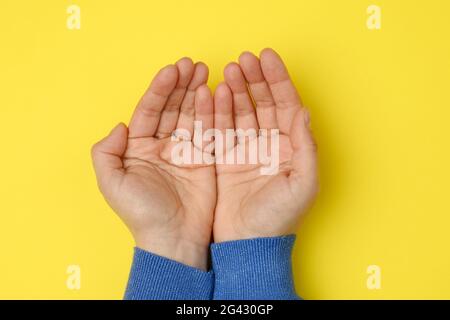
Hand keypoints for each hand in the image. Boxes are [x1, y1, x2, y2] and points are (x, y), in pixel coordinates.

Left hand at [91, 58, 215, 269]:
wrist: (173, 238)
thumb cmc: (141, 213)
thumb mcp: (111, 183)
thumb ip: (106, 152)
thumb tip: (120, 126)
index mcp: (138, 148)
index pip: (150, 110)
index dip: (160, 89)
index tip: (172, 70)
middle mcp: (162, 146)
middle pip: (172, 107)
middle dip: (181, 84)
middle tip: (193, 64)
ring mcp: (185, 151)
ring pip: (191, 114)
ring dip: (197, 92)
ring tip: (205, 71)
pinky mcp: (205, 159)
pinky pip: (209, 130)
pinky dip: (212, 112)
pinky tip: (214, 94)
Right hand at [213, 48, 317, 241]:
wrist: (248, 243)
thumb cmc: (279, 218)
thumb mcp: (303, 184)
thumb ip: (306, 147)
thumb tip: (304, 112)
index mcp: (292, 148)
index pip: (287, 105)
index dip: (278, 80)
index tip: (266, 58)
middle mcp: (270, 144)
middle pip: (263, 102)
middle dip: (255, 79)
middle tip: (243, 60)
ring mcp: (246, 150)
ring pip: (241, 111)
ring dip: (235, 90)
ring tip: (228, 71)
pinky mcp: (225, 158)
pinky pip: (221, 128)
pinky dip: (217, 110)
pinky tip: (214, 93)